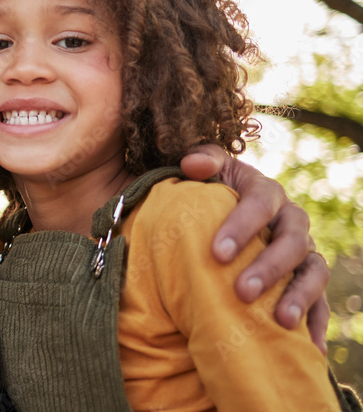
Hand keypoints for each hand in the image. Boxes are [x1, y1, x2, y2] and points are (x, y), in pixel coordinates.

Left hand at [180, 144, 329, 353]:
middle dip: (268, 267)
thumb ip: (202, 161)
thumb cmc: (210, 195)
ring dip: (299, 297)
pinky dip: (316, 325)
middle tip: (241, 291)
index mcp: (266, 192)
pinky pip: (321, 303)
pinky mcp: (308, 281)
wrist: (221, 218)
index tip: (217, 252)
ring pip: (313, 272)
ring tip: (281, 321)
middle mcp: (291, 221)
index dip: (242, 226)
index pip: (261, 203)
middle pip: (292, 242)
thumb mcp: (207, 172)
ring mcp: (304, 253)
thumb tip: (190, 164)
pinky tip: (309, 350)